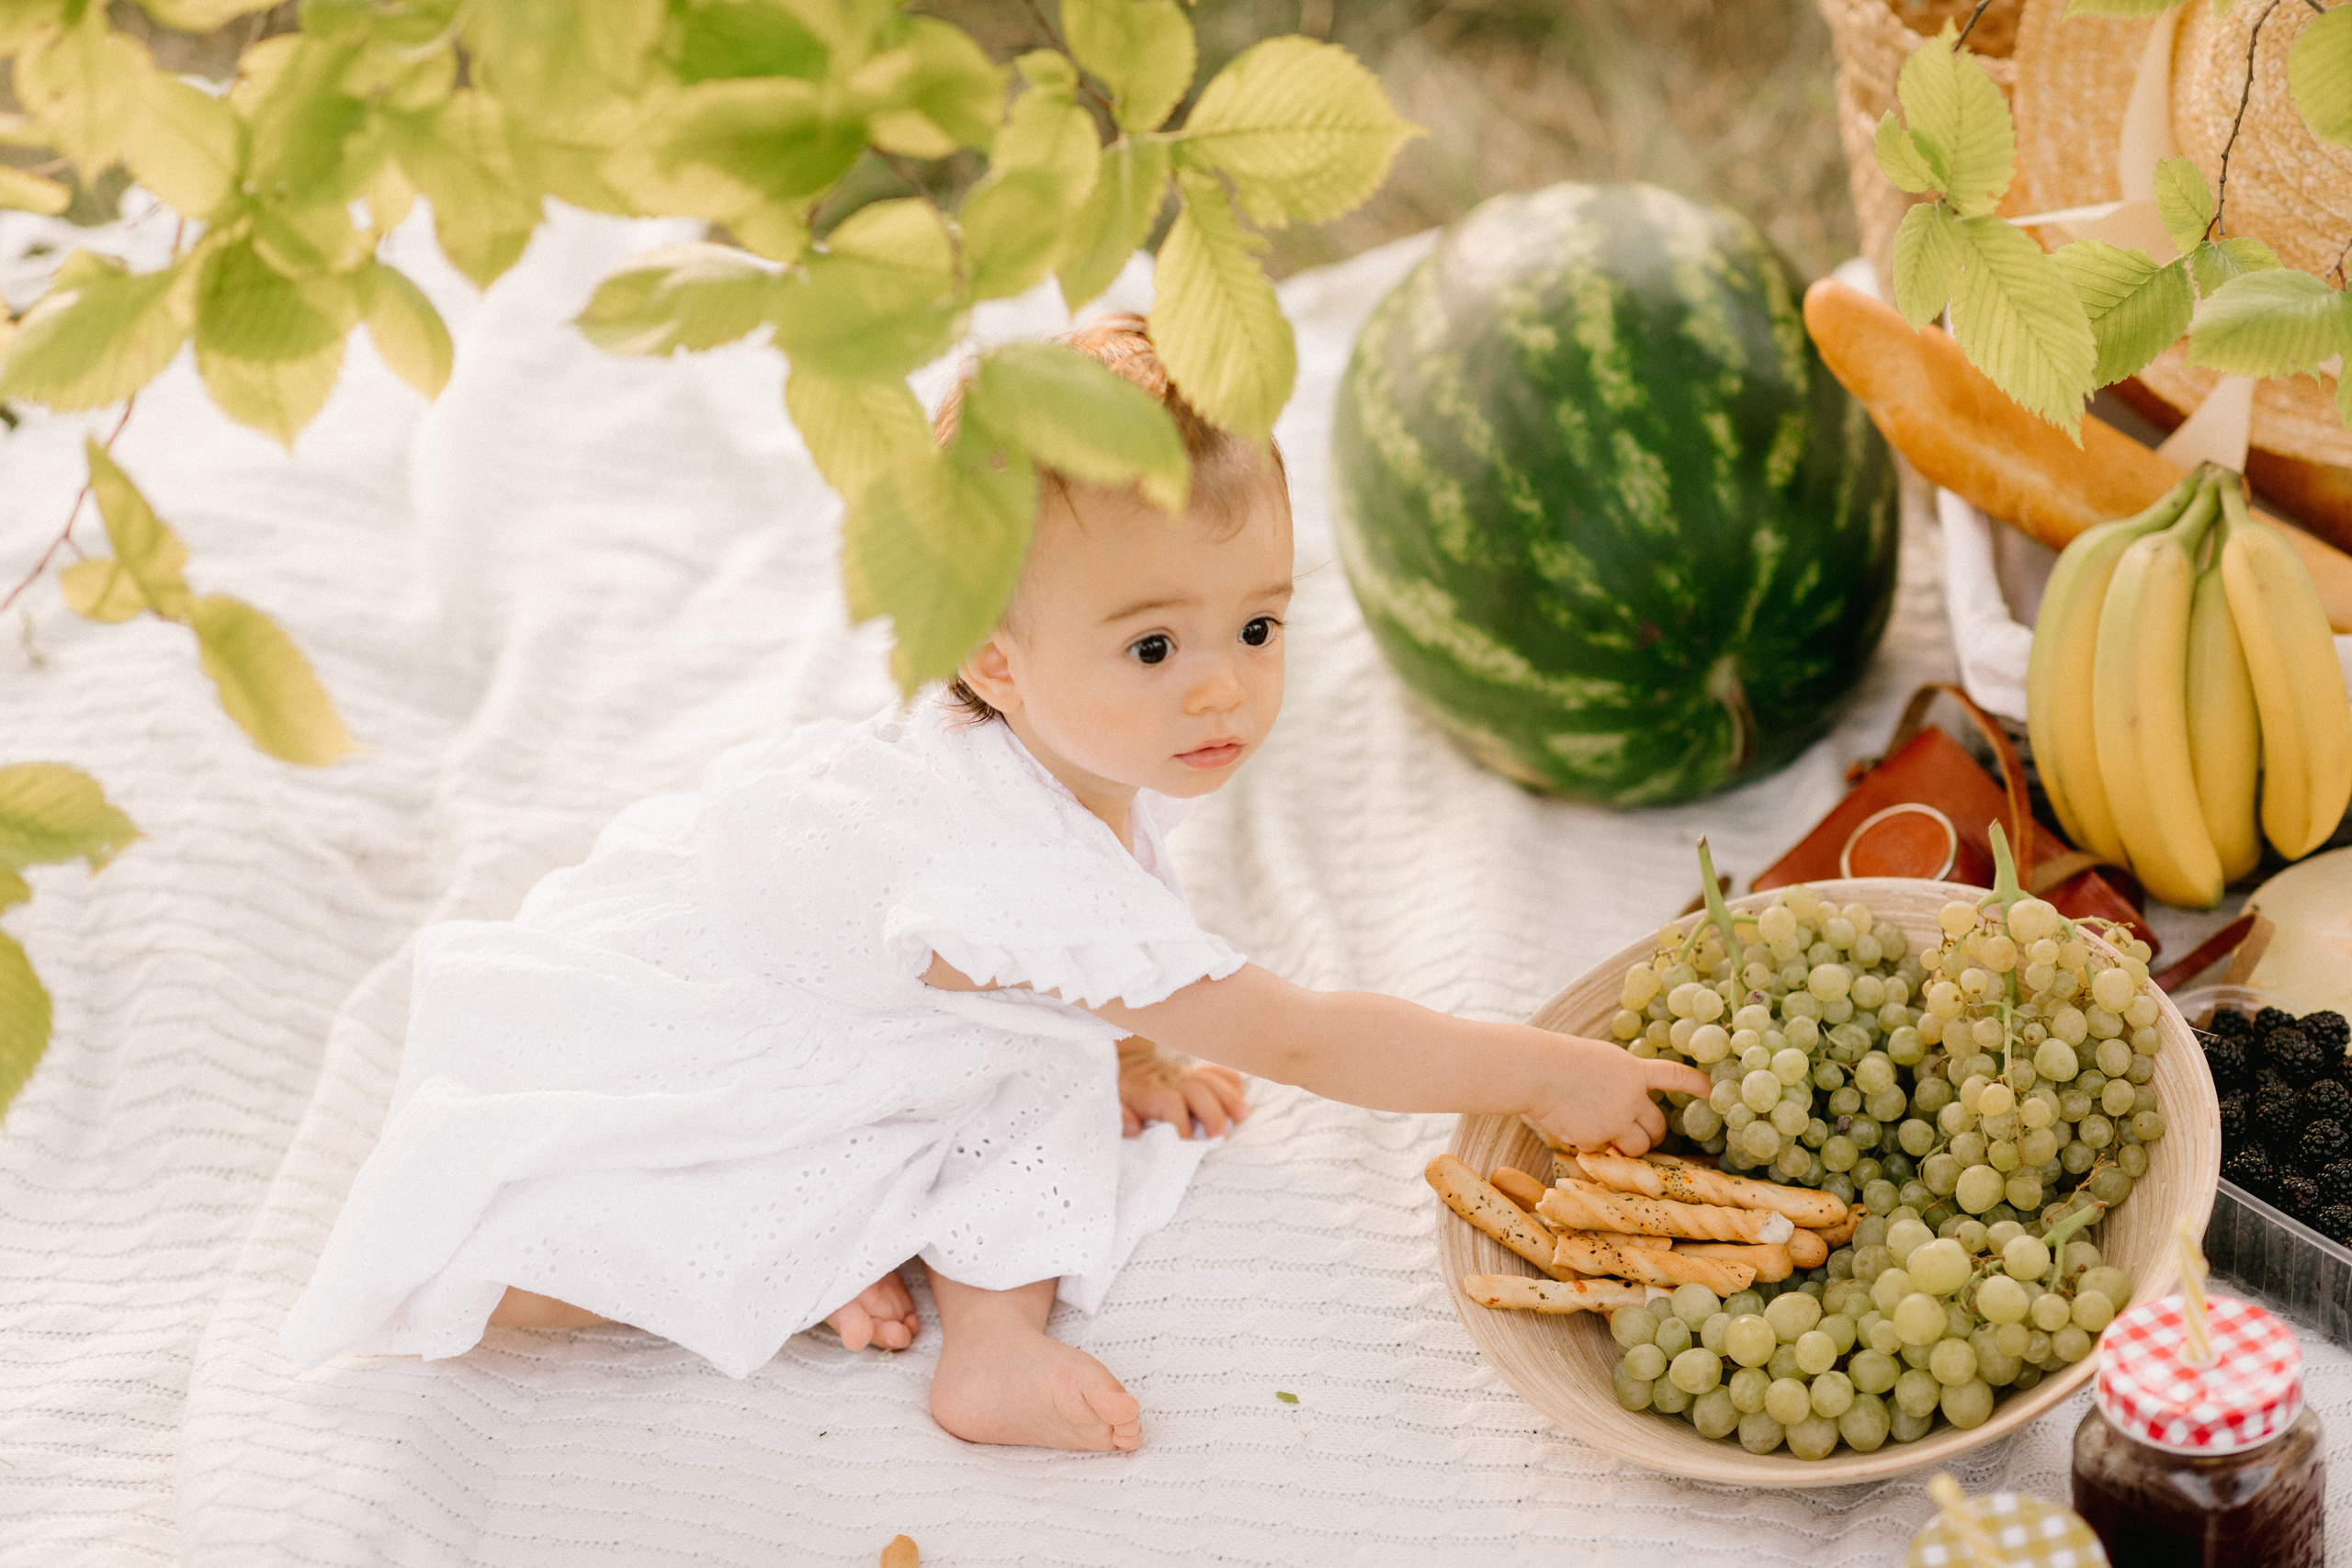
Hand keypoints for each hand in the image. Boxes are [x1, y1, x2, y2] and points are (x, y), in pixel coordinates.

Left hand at [1118, 1037, 1248, 1138]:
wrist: (1127, 1062)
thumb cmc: (1120, 1091)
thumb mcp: (1113, 1103)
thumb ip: (1121, 1116)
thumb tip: (1132, 1128)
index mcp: (1151, 1092)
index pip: (1171, 1103)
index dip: (1180, 1125)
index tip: (1186, 1145)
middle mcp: (1172, 1081)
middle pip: (1198, 1091)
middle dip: (1212, 1113)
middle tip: (1222, 1136)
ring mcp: (1186, 1075)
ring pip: (1212, 1080)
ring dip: (1229, 1097)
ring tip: (1243, 1115)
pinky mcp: (1196, 1072)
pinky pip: (1217, 1071)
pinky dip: (1231, 1080)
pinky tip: (1241, 1092)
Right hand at [1524, 1032, 1710, 1156]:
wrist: (1537, 1070)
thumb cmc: (1559, 1059)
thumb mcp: (1599, 1060)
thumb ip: (1618, 1080)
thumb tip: (1625, 1107)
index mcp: (1633, 1070)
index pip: (1674, 1076)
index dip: (1695, 1084)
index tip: (1711, 1091)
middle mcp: (1632, 1097)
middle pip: (1657, 1127)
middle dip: (1654, 1136)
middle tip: (1644, 1138)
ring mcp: (1616, 1120)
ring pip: (1636, 1148)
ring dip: (1626, 1149)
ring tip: (1606, 1140)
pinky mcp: (1596, 1139)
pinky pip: (1600, 1151)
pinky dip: (1588, 1145)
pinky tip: (1570, 1128)